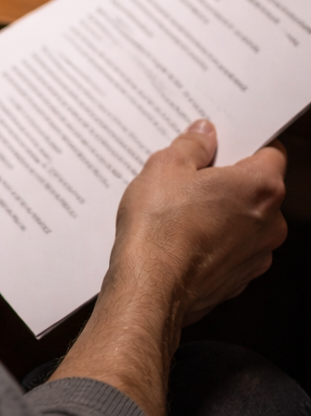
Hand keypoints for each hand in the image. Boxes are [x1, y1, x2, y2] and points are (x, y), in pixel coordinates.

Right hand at [109, 119, 286, 325]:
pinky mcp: (239, 279)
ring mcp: (257, 255)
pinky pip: (233, 246)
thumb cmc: (161, 227)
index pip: (272, 152)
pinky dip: (215, 237)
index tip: (223, 140)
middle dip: (229, 176)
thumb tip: (204, 135)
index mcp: (260, 187)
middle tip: (192, 169)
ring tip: (180, 204)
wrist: (151, 289)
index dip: (246, 142)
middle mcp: (270, 223)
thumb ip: (193, 145)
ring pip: (245, 219)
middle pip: (258, 187)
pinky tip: (182, 232)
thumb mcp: (167, 166)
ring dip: (222, 209)